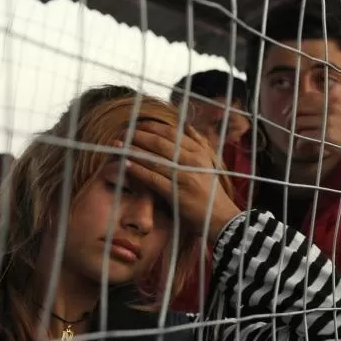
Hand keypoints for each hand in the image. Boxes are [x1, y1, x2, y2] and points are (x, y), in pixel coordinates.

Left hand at [123, 122, 240, 244]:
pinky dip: (138, 169)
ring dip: (134, 150)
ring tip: (119, 145)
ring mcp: (184, 176)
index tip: (139, 124)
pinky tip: (125, 164)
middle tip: (124, 132)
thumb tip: (186, 125)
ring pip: (154, 159)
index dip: (153, 127)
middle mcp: (192, 161)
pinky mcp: (176, 192)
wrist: (221, 217)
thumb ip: (199, 143)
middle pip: (161, 143)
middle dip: (140, 135)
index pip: (173, 133)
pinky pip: (153, 177)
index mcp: (199, 152)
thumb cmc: (212, 191)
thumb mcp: (210, 162)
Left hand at [290, 102, 340, 181]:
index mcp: (335, 99)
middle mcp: (332, 107)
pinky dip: (299, 144)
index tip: (288, 113)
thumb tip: (302, 108)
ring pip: (299, 123)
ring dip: (295, 134)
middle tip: (289, 127)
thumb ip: (328, 107)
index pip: (306, 97)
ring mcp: (330, 121)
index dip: (293, 105)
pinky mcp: (328, 136)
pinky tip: (302, 149)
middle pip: (299, 108)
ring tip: (298, 141)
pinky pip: (303, 137)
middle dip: (290, 119)